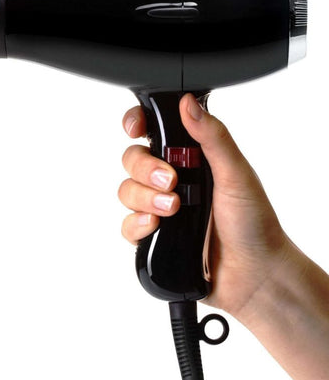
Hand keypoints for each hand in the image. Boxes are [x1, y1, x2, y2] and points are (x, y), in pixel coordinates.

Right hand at [118, 93, 291, 318]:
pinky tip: (155, 227)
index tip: (135, 128)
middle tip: (171, 182)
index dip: (137, 124)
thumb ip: (213, 137)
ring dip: (144, 197)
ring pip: (126, 191)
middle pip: (133, 160)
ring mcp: (160, 207)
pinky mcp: (154, 235)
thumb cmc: (254, 224)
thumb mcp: (236, 174)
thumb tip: (188, 104)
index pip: (154, 131)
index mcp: (191, 158)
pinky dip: (136, 224)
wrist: (254, 275)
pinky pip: (127, 224)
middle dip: (145, 169)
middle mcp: (172, 179)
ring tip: (172, 209)